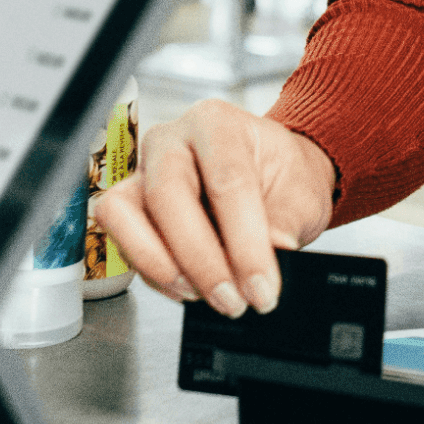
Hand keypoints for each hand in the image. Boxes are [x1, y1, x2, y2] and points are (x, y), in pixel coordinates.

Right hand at [91, 98, 335, 317]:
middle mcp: (171, 140)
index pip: (227, 180)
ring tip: (202, 295)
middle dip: (200, 259)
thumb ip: (284, 226)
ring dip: (161, 266)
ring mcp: (142, 172)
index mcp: (217, 123)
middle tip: (233, 300)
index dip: (245, 243)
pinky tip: (190, 288)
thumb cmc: (281, 177)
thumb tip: (264, 264)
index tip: (263, 288)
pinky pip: (122, 241)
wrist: (269, 178)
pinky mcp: (127, 206)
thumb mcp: (301, 196)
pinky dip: (153, 273)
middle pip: (168, 194)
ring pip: (123, 213)